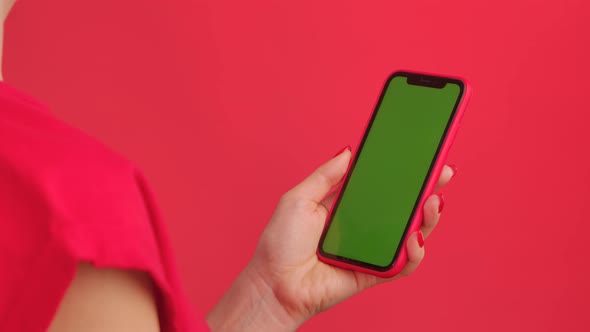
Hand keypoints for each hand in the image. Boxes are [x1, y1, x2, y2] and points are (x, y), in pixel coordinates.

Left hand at [207, 148, 454, 330]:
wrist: (274, 285)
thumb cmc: (281, 244)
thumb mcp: (298, 198)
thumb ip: (325, 176)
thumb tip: (348, 152)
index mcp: (346, 205)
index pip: (381, 184)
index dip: (401, 171)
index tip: (420, 154)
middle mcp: (363, 225)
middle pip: (402, 206)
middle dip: (425, 189)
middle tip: (441, 172)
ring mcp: (372, 249)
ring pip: (410, 233)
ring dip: (427, 218)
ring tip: (431, 203)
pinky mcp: (375, 273)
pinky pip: (403, 264)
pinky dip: (414, 253)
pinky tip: (414, 238)